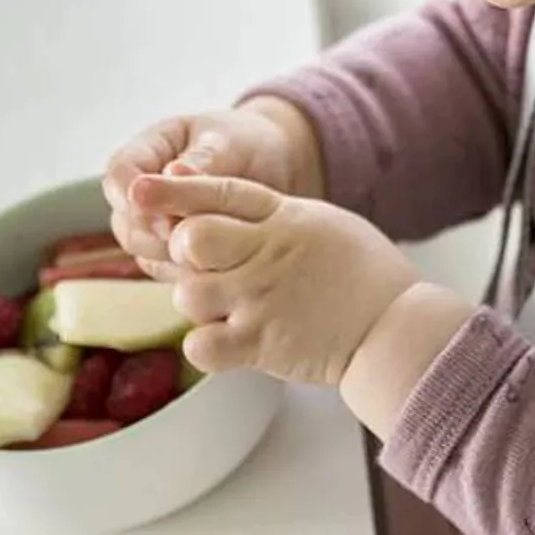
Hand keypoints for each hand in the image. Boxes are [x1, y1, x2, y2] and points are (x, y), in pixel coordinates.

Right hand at [103, 97, 322, 266]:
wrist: (276, 162)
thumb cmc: (248, 141)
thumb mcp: (228, 142)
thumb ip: (201, 160)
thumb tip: (171, 175)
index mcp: (149, 150)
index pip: (120, 174)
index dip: (133, 197)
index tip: (163, 212)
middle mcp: (143, 191)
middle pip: (125, 221)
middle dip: (152, 234)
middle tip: (187, 240)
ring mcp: (156, 222)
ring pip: (143, 250)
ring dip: (169, 256)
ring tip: (207, 254)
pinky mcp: (175, 249)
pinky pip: (168, 268)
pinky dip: (186, 271)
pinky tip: (215, 268)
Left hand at [129, 172, 420, 386]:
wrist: (395, 326)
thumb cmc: (365, 273)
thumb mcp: (323, 223)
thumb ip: (277, 217)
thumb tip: (238, 215)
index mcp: (284, 218)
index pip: (219, 193)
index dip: (174, 189)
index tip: (139, 188)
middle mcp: (266, 254)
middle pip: (191, 239)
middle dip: (183, 250)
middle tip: (201, 265)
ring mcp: (260, 299)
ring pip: (188, 294)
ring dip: (197, 301)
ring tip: (224, 307)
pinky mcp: (260, 344)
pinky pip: (200, 345)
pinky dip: (205, 345)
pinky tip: (226, 340)